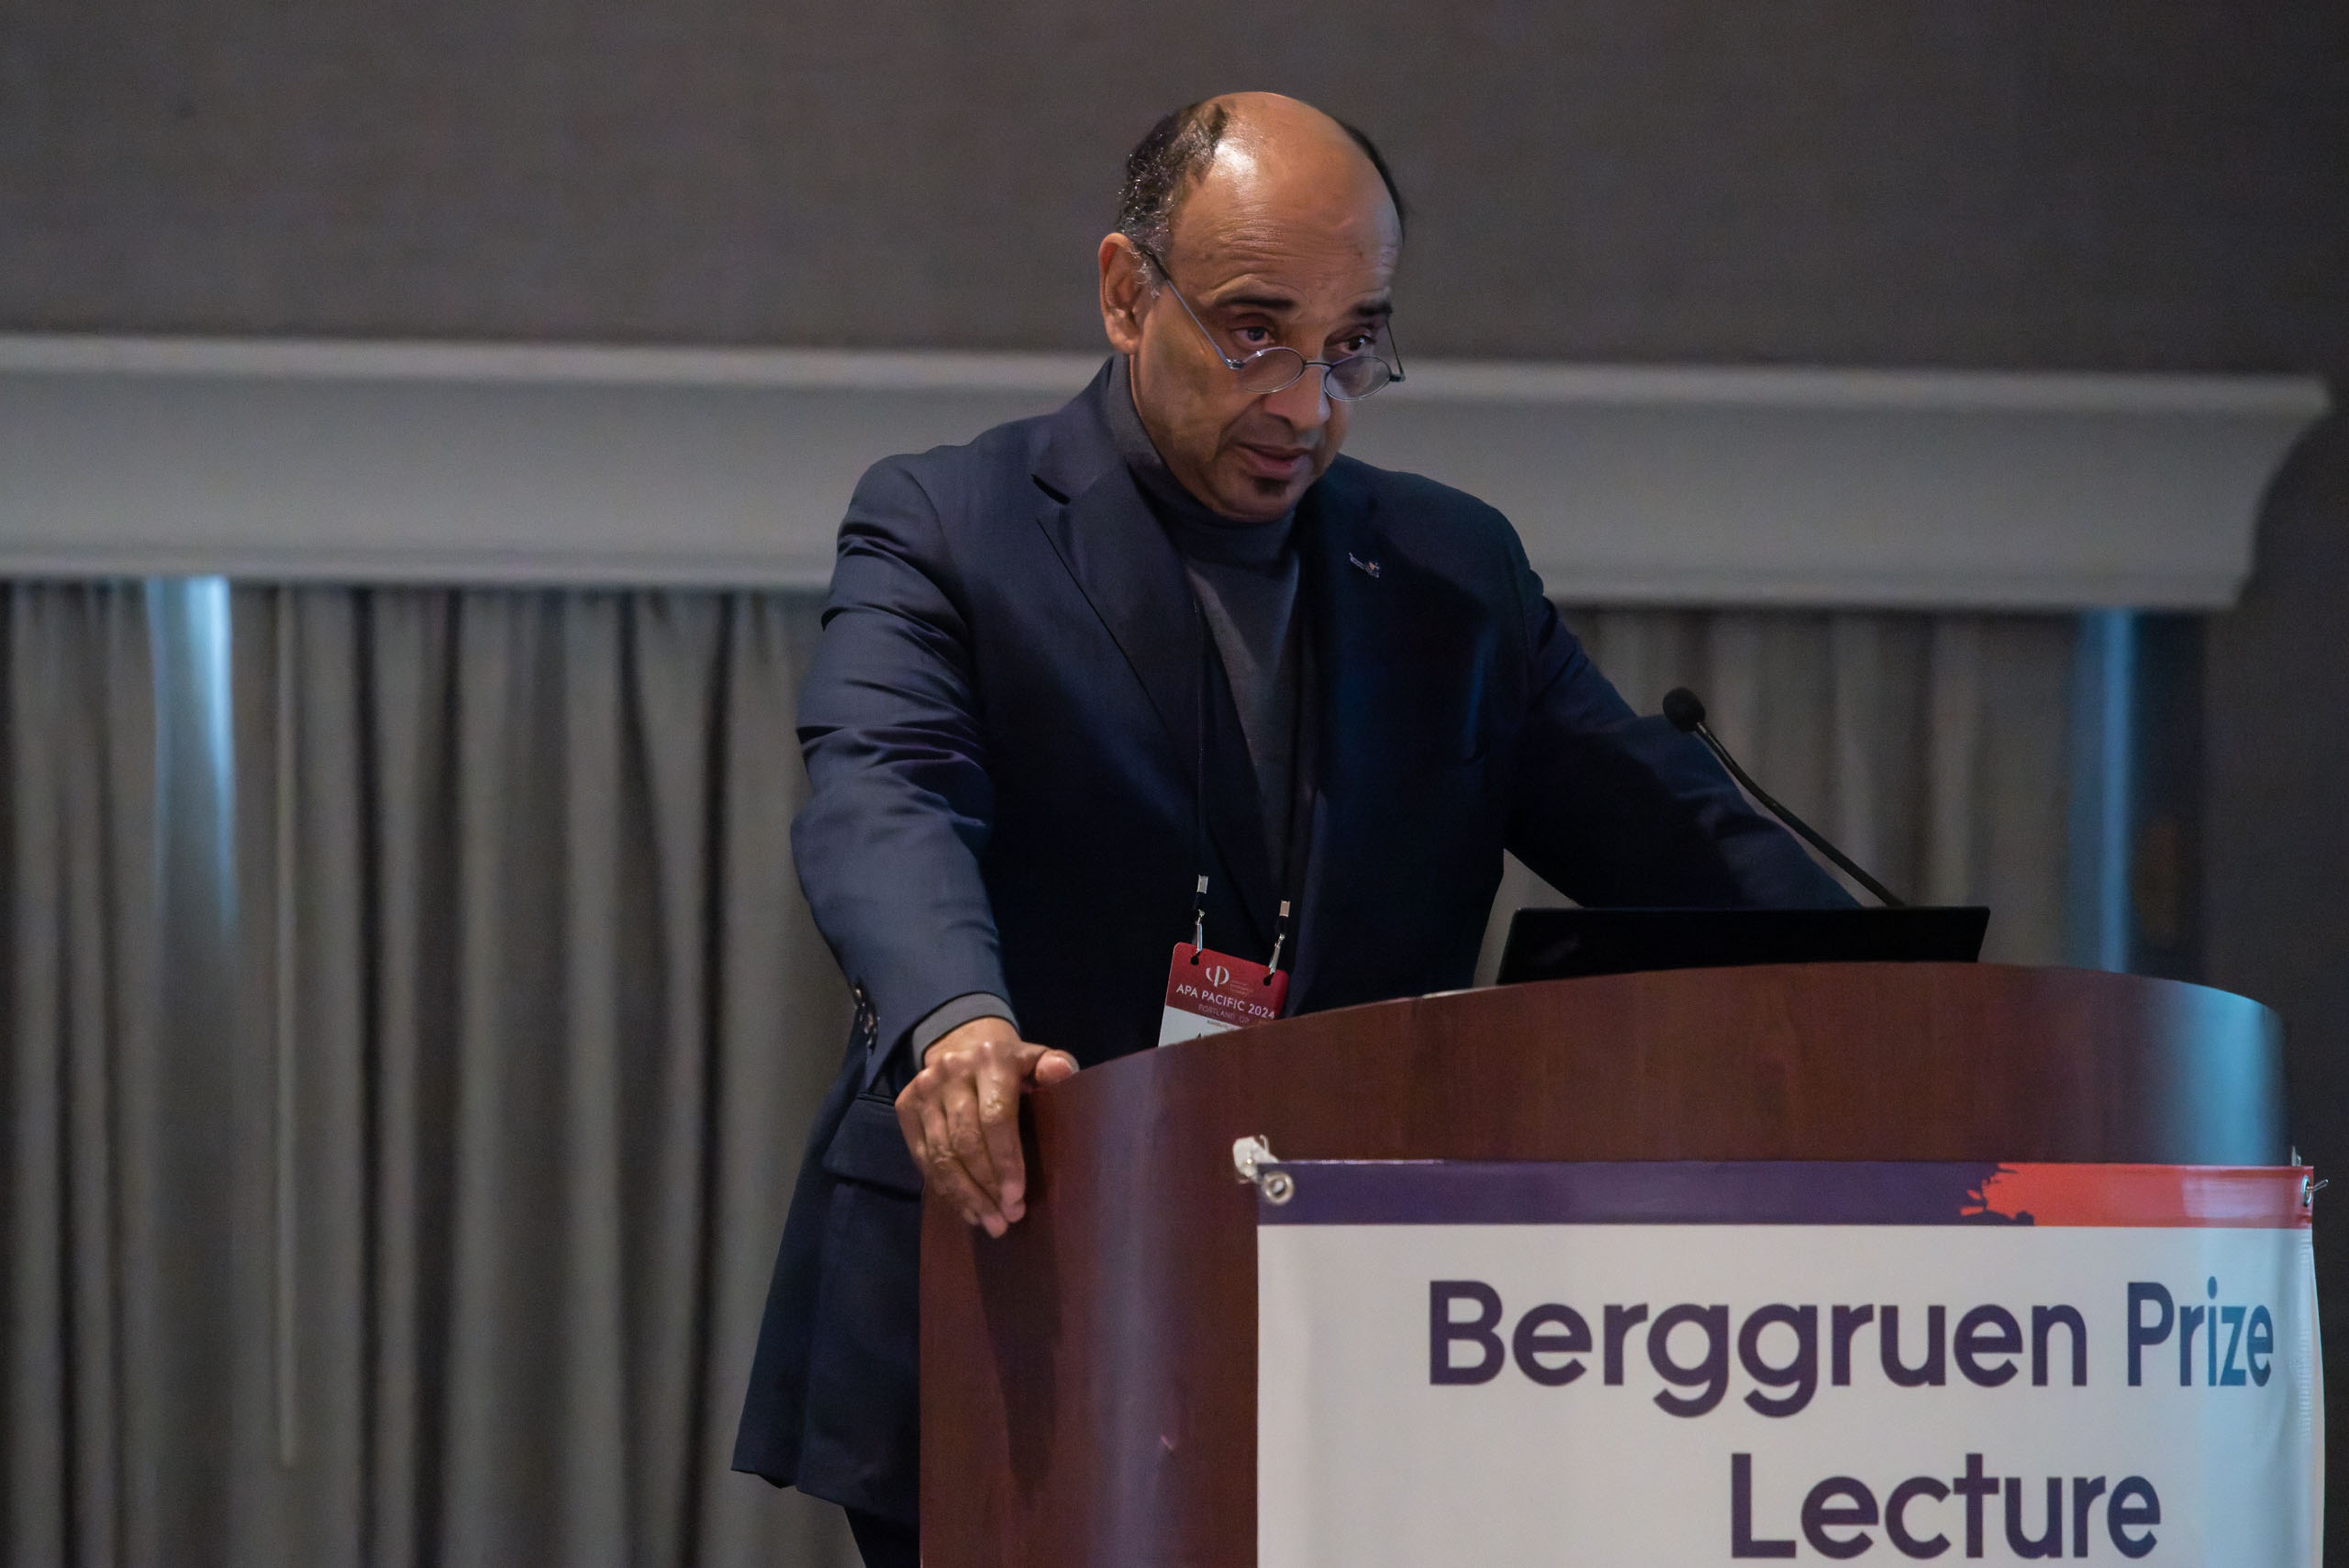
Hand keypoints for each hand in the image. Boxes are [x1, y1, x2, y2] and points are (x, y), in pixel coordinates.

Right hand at [895, 1016, 1077, 1236]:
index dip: (1005, 1162)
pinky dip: (944, 1188)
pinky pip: (923, 1157)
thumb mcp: (1037, 1060)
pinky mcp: (906, 1105)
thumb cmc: (1012, 1065)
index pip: (996, 1119)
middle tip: (1006, 1219)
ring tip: (988, 1223)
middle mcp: (952, 1072)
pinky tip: (966, 1209)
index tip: (1017, 1198)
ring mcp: (924, 1089)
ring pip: (941, 1154)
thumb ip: (1055, 1067)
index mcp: (991, 1059)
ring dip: (965, 1195)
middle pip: (966, 1142)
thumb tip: (1061, 1071)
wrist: (962, 1042)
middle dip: (986, 1187)